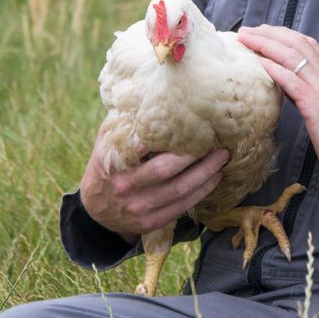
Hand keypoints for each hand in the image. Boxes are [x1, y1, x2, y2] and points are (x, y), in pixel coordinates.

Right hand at [80, 120, 229, 242]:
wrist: (96, 210)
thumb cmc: (107, 167)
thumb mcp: (105, 144)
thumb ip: (121, 124)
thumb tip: (144, 96)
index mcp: (112, 164)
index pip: (137, 150)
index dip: (159, 139)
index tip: (184, 126)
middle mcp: (125, 187)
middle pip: (164, 170)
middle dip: (193, 156)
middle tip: (216, 143)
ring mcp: (138, 207)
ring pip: (179, 190)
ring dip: (205, 174)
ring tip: (222, 159)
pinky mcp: (151, 222)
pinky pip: (182, 207)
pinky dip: (201, 192)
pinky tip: (214, 178)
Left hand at [237, 25, 318, 195]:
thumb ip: (311, 94)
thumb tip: (289, 86)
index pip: (308, 45)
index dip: (284, 35)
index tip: (263, 31)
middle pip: (298, 45)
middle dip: (271, 33)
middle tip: (248, 30)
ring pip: (293, 57)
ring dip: (266, 45)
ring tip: (247, 40)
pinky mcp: (317, 107)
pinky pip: (293, 82)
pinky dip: (275, 69)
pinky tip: (260, 63)